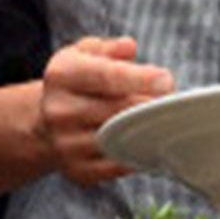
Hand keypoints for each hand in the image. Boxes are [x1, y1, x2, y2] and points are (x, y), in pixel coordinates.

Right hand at [38, 36, 173, 186]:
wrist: (48, 122)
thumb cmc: (79, 82)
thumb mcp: (88, 54)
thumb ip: (110, 48)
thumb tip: (128, 47)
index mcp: (62, 75)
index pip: (106, 76)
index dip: (140, 78)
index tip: (166, 80)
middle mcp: (58, 111)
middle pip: (119, 110)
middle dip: (151, 105)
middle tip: (171, 100)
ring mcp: (65, 144)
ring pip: (120, 139)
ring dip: (148, 131)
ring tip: (162, 120)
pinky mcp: (77, 171)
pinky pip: (118, 165)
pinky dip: (138, 155)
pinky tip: (148, 142)